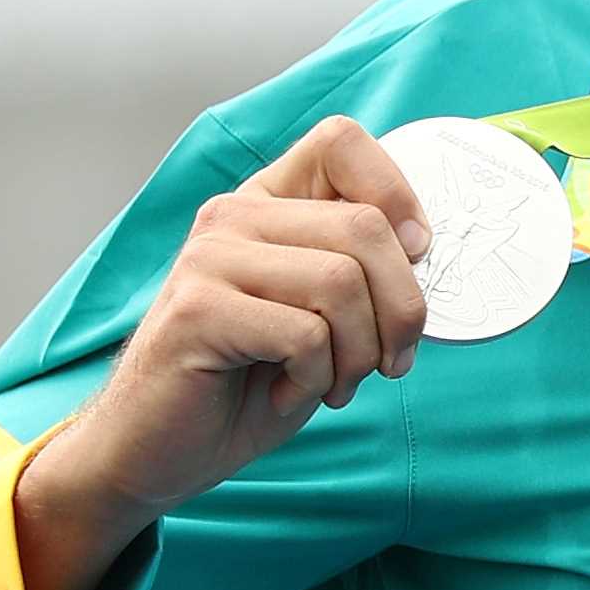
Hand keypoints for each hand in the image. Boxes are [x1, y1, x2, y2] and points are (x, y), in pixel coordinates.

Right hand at [15, 116, 430, 589]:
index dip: (398, 193)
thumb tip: (425, 248)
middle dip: (403, 310)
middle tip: (388, 362)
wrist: (164, 449)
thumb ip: (363, 270)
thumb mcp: (325, 316)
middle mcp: (233, 216)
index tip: (416, 256)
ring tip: (330, 383)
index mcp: (268, 204)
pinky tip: (285, 392)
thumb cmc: (252, 383)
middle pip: (366, 227)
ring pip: (341, 282)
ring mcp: (209, 258)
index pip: (342, 141)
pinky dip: (316, 379)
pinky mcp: (198, 308)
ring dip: (359, 354)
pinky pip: (306, 335)